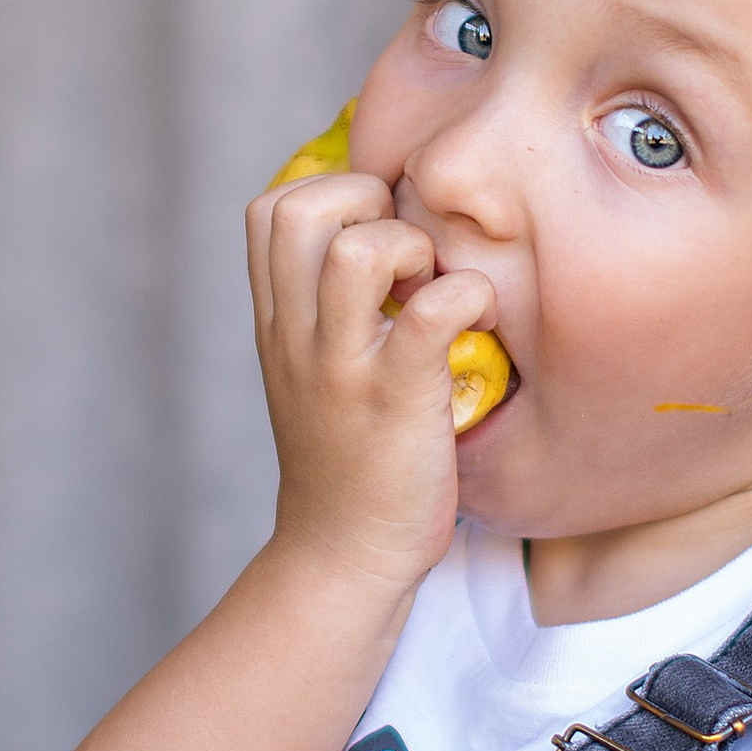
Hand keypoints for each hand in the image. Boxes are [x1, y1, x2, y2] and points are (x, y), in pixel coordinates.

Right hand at [247, 171, 494, 600]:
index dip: (333, 192)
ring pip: (360, 250)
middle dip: (368, 202)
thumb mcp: (310, 373)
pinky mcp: (396, 399)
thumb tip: (381, 242)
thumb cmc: (346, 463)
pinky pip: (434, 310)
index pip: (271, 208)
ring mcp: (343, 367)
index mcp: (275, 323)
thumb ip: (324, 310)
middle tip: (408, 256)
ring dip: (415, 247)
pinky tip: (480, 322)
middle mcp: (297, 336)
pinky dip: (469, 296)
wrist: (343, 558)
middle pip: (301, 208)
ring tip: (435, 287)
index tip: (377, 232)